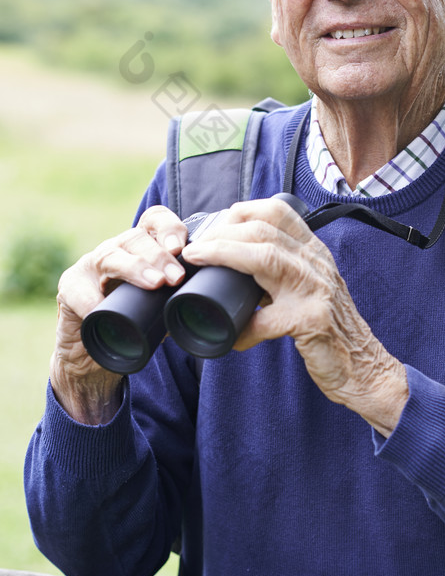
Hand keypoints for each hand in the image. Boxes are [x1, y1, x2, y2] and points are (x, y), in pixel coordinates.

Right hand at [50, 206, 188, 423]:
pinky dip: (89, 299)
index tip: (186, 246)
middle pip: (137, 237)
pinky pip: (76, 290)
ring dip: (135, 268)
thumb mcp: (169, 308)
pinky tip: (98, 306)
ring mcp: (92, 267)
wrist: (95, 352)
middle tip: (178, 275)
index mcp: (144, 248)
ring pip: (111, 256)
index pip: (156, 222)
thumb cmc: (140, 323)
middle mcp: (118, 249)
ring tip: (155, 283)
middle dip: (160, 254)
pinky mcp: (70, 290)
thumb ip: (195, 301)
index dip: (170, 228)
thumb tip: (243, 311)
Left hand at [181, 197, 407, 434]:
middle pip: (263, 230)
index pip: (278, 211)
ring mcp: (315, 290)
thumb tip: (236, 268)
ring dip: (224, 255)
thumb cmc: (330, 328)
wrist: (364, 366)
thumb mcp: (312, 287)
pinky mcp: (311, 321)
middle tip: (195, 248)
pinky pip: (266, 321)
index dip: (241, 211)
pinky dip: (243, 329)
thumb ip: (285, 272)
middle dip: (221, 233)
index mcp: (314, 252)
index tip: (215, 226)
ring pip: (265, 258)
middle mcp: (316, 264)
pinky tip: (232, 336)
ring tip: (198, 261)